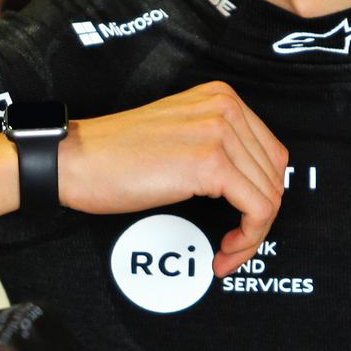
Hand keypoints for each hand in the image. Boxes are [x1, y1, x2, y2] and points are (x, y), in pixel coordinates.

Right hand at [58, 81, 286, 275]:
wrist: (77, 161)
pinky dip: (248, 240)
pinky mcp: (210, 163)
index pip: (271, 154)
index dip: (263, 195)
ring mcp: (219, 133)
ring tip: (225, 253)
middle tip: (233, 246)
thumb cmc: (115, 155)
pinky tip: (224, 253)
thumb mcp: (179, 134)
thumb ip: (217, 145)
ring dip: (252, 236)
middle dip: (259, 220)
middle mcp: (226, 107)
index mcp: (221, 97)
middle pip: (273, 177)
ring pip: (268, 197)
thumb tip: (251, 185)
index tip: (243, 221)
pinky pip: (256, 211)